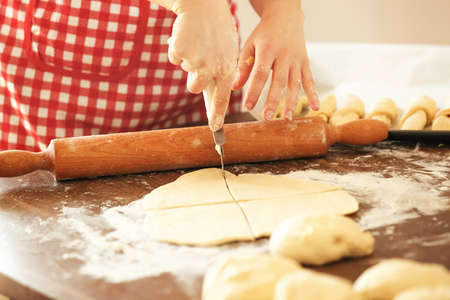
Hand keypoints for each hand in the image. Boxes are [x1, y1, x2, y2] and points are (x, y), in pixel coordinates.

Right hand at [167, 0, 238, 130]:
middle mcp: (213, 67)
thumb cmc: (215, 27)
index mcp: (227, 67)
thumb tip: (209, 94)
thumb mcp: (226, 49)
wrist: (202, 4)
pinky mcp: (180, 53)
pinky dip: (177, 49)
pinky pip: (175, 59)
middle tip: (198, 60)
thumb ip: (220, 71)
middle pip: (196, 88)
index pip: (222, 97)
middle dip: (194, 78)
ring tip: (195, 44)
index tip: (215, 128)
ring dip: (187, 63)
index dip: (217, 114)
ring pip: (185, 74)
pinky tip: (186, 36)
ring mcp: (196, 61)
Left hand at [232, 1, 318, 119]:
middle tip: (266, 117)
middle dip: (272, 101)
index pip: (260, 73)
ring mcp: (297, 59)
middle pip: (279, 81)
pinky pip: (310, 79)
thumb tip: (234, 87)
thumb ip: (243, 67)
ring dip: (291, 102)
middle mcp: (284, 55)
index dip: (254, 90)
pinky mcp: (305, 62)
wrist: (285, 16)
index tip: (247, 106)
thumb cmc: (264, 33)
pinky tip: (315, 107)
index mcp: (268, 49)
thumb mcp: (250, 45)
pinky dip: (313, 94)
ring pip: (295, 83)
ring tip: (286, 118)